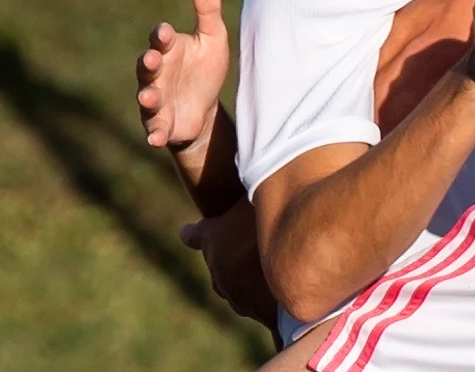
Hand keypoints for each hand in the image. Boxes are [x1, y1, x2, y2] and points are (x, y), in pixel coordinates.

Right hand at [137, 0, 231, 151]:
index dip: (162, 36)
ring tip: (148, 97)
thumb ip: (207, 8)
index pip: (161, 39)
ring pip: (146, 96)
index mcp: (169, 49)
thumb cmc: (205, 68)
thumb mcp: (213, 38)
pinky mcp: (159, 124)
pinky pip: (154, 128)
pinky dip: (154, 133)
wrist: (204, 108)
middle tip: (152, 59)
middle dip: (148, 63)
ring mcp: (155, 99)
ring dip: (147, 97)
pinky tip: (156, 138)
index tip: (166, 32)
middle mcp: (156, 73)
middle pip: (147, 66)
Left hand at [180, 199, 277, 328]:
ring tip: (270, 269)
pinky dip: (270, 294)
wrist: (288, 277)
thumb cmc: (271, 229)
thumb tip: (255, 160)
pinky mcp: (257, 313)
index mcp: (213, 240)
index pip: (197, 234)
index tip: (185, 231)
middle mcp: (219, 270)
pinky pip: (262, 301)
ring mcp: (236, 295)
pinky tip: (286, 287)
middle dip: (230, 256)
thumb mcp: (258, 196)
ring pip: (240, 285)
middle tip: (245, 248)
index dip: (193, 232)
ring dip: (251, 277)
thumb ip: (254, 187)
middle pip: (220, 263)